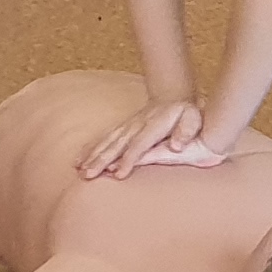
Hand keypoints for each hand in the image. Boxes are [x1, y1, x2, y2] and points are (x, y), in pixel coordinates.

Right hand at [81, 101, 211, 178]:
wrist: (173, 96)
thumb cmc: (186, 112)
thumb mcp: (193, 118)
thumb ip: (186, 132)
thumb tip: (177, 147)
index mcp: (153, 125)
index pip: (139, 145)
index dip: (129, 159)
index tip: (118, 174)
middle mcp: (136, 125)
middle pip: (117, 144)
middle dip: (101, 160)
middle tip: (89, 175)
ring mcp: (126, 126)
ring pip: (106, 141)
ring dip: (92, 156)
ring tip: (80, 170)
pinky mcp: (121, 128)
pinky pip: (103, 138)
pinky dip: (90, 149)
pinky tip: (79, 160)